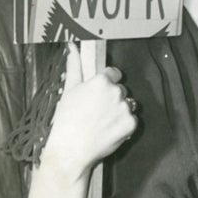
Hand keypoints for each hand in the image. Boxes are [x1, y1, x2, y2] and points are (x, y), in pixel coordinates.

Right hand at [42, 42, 137, 178]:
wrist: (71, 150)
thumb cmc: (66, 120)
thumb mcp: (69, 90)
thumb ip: (75, 67)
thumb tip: (72, 48)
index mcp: (102, 81)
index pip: (114, 73)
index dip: (107, 82)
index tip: (100, 92)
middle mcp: (117, 92)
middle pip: (121, 90)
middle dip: (113, 98)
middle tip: (97, 111)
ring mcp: (125, 109)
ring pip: (127, 105)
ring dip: (119, 111)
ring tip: (102, 122)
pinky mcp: (131, 124)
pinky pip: (131, 120)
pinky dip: (123, 125)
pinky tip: (109, 130)